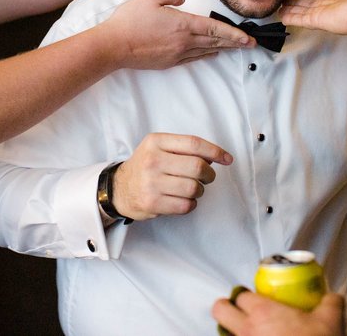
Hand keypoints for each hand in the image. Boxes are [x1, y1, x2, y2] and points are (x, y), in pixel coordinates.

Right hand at [101, 0, 250, 69]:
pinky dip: (205, 55)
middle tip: (250, 45)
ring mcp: (176, 54)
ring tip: (235, 48)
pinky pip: (193, 58)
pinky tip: (210, 54)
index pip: (215, 29)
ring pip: (205, 51)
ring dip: (222, 49)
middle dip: (234, 43)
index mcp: (183, 24)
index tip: (248, 38)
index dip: (234, 34)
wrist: (114, 46)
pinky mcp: (168, 62)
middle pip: (214, 42)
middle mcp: (184, 42)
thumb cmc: (130, 21)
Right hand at [112, 132, 232, 221]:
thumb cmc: (145, 166)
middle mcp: (153, 160)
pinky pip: (186, 205)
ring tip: (192, 189)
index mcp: (156, 142)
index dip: (215, 151)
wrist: (119, 188)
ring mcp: (151, 183)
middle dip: (209, 174)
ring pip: (194, 188)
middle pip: (198, 167)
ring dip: (199, 190)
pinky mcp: (152, 203)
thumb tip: (215, 156)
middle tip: (207, 177)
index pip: (193, 144)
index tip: (227, 159)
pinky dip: (190, 204)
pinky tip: (182, 199)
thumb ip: (184, 148)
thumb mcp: (158, 147)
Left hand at [211, 289, 344, 335]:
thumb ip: (330, 303)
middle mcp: (246, 329)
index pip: (241, 295)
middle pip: (219, 310)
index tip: (254, 300)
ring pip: (223, 333)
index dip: (247, 296)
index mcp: (262, 312)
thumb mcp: (329, 322)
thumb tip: (333, 297)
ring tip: (248, 333)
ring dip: (231, 331)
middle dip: (225, 308)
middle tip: (238, 312)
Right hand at [279, 0, 346, 35]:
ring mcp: (325, 13)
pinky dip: (290, 18)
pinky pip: (301, 19)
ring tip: (279, 7)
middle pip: (311, 3)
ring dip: (292, 9)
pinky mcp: (318, 20)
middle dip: (298, 1)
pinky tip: (281, 16)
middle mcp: (334, 4)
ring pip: (303, 11)